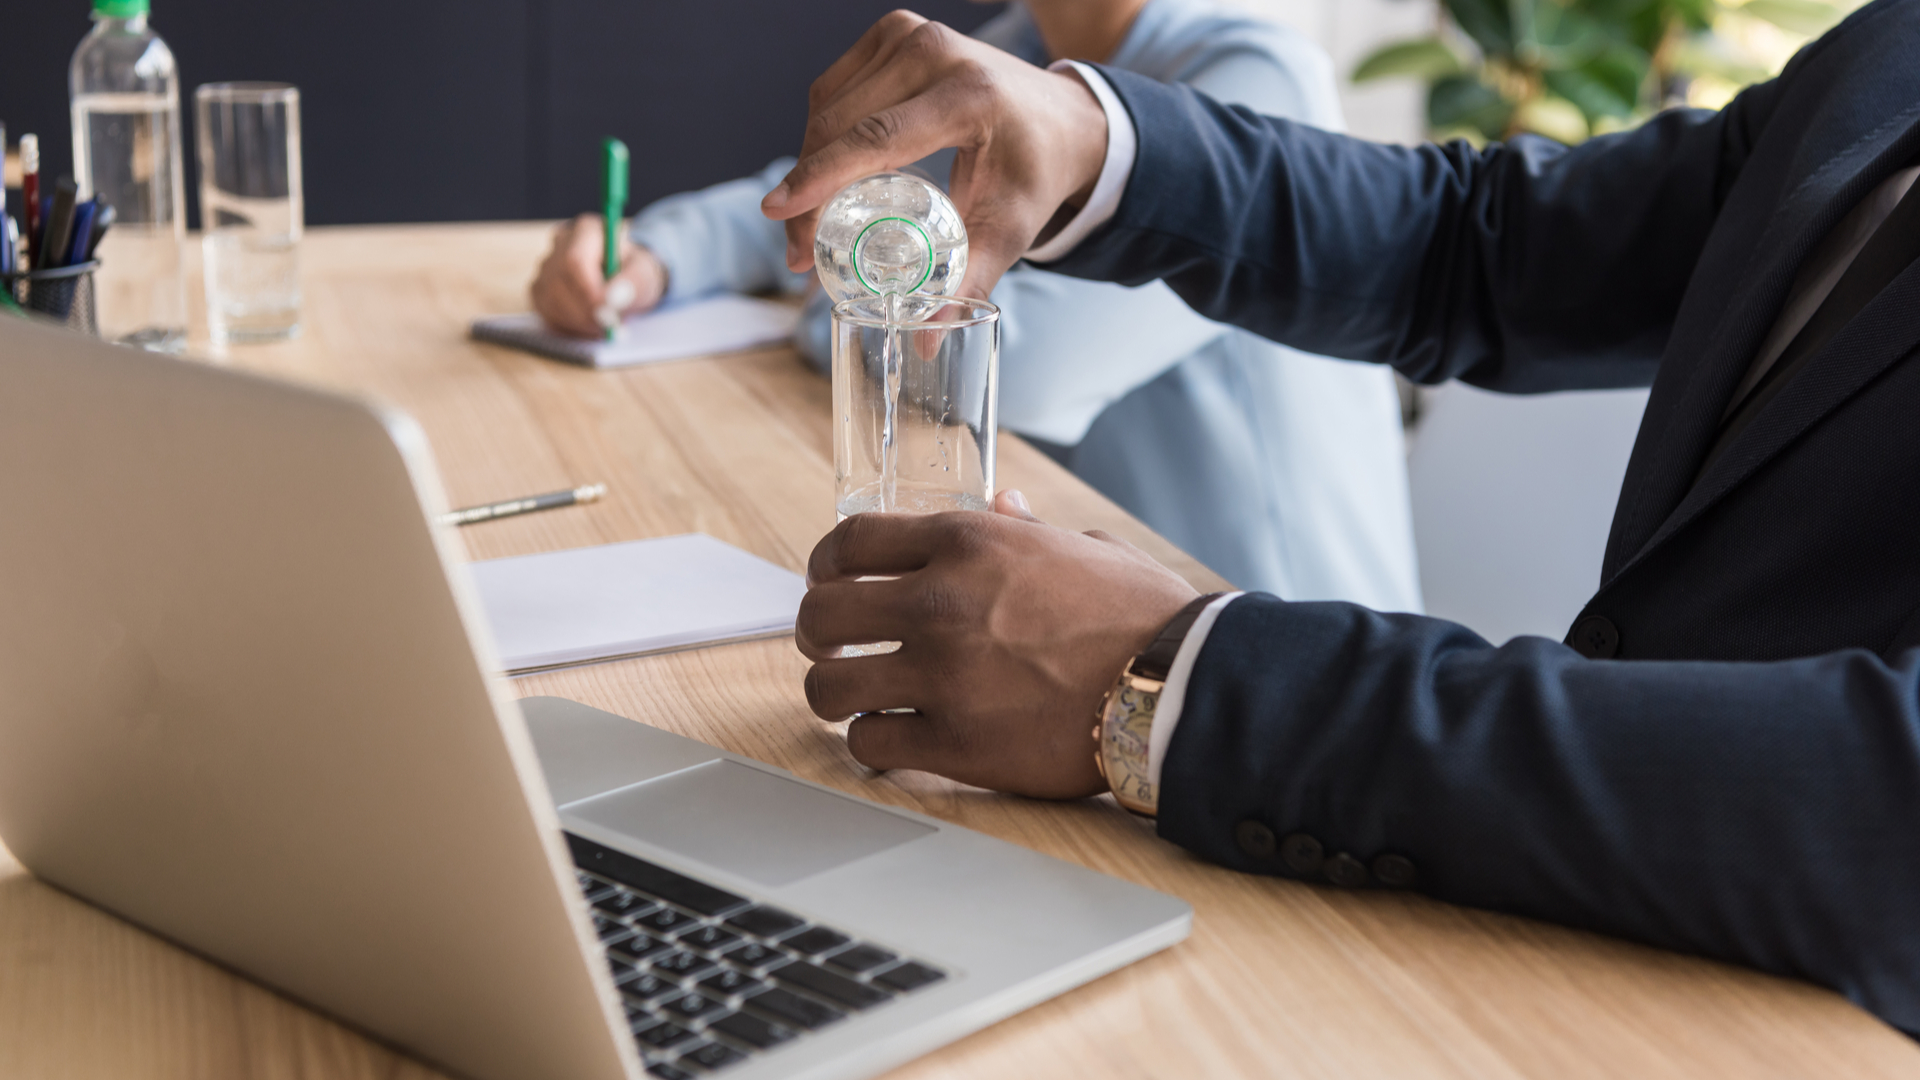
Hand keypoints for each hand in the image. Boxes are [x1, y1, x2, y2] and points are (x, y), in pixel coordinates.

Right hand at [529, 214, 668, 337]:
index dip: (589, 292)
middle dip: (586, 312)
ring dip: (579, 322)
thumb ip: (633, 284)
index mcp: (587, 230)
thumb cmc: (634, 274)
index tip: (609, 315)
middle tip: (610, 327)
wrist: (624, 282)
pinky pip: (546, 311)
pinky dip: (568, 326)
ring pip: (550, 299)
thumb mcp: (645, 275)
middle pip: (560, 282)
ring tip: (605, 325)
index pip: (575, 261)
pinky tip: (589, 325)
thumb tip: (612, 300)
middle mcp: (561, 243)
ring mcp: (546, 266)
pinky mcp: (539, 289)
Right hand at [760, 12, 1109, 300]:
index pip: (876, 136)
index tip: (779, 211)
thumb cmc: (1035, 173)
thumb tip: (923, 339)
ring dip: (807, 162)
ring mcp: (911, 32)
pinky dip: (821, 133)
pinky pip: (836, 86)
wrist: (1062, 117)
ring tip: (805, 224)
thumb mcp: (1012, 228)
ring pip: (829, 103)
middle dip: (808, 188)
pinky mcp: (895, 32)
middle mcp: (936, 51)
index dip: (820, 176)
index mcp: (970, 94)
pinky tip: (823, 177)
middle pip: (842, 122)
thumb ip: (970, 280)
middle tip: (797, 251)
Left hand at [797, 490, 1198, 798]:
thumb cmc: (1140, 614)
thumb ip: (1025, 529)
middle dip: (819, 632)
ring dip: (837, 693)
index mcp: (965, 542)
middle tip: (836, 647)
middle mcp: (939, 604)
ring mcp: (941, 677)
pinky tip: (897, 737)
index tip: (829, 582)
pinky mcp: (954, 745)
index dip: (825, 566)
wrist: (1179, 686)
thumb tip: (1001, 505)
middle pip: (821, 614)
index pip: (847, 543)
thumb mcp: (1081, 547)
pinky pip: (870, 745)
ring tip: (860, 699)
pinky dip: (874, 744)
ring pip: (829, 687)